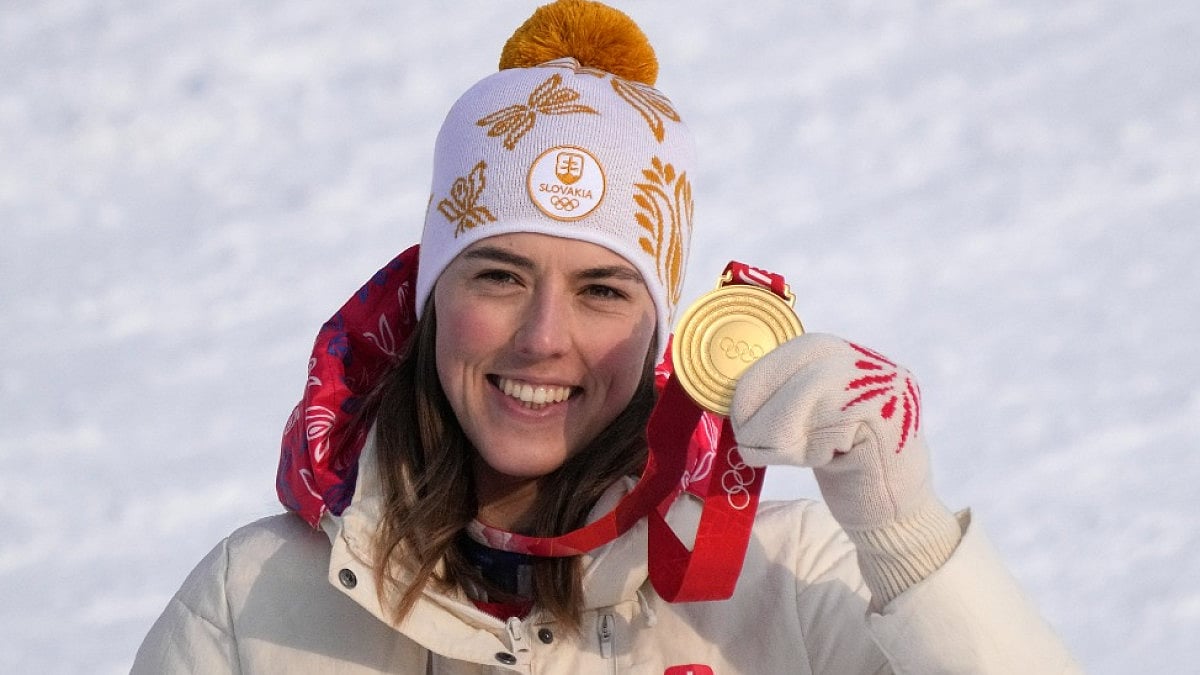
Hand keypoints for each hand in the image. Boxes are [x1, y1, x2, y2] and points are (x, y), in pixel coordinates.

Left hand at [730, 333, 959, 603]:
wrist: (895, 516)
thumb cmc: (848, 472)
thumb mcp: (818, 423)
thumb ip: (793, 398)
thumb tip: (738, 392)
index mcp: (857, 362)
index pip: (805, 348)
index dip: (763, 374)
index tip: (738, 408)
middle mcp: (877, 370)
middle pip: (808, 359)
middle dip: (763, 394)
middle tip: (743, 434)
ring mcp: (889, 393)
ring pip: (813, 388)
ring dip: (773, 425)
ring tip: (761, 453)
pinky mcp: (891, 425)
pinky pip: (829, 424)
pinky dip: (795, 444)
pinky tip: (792, 461)